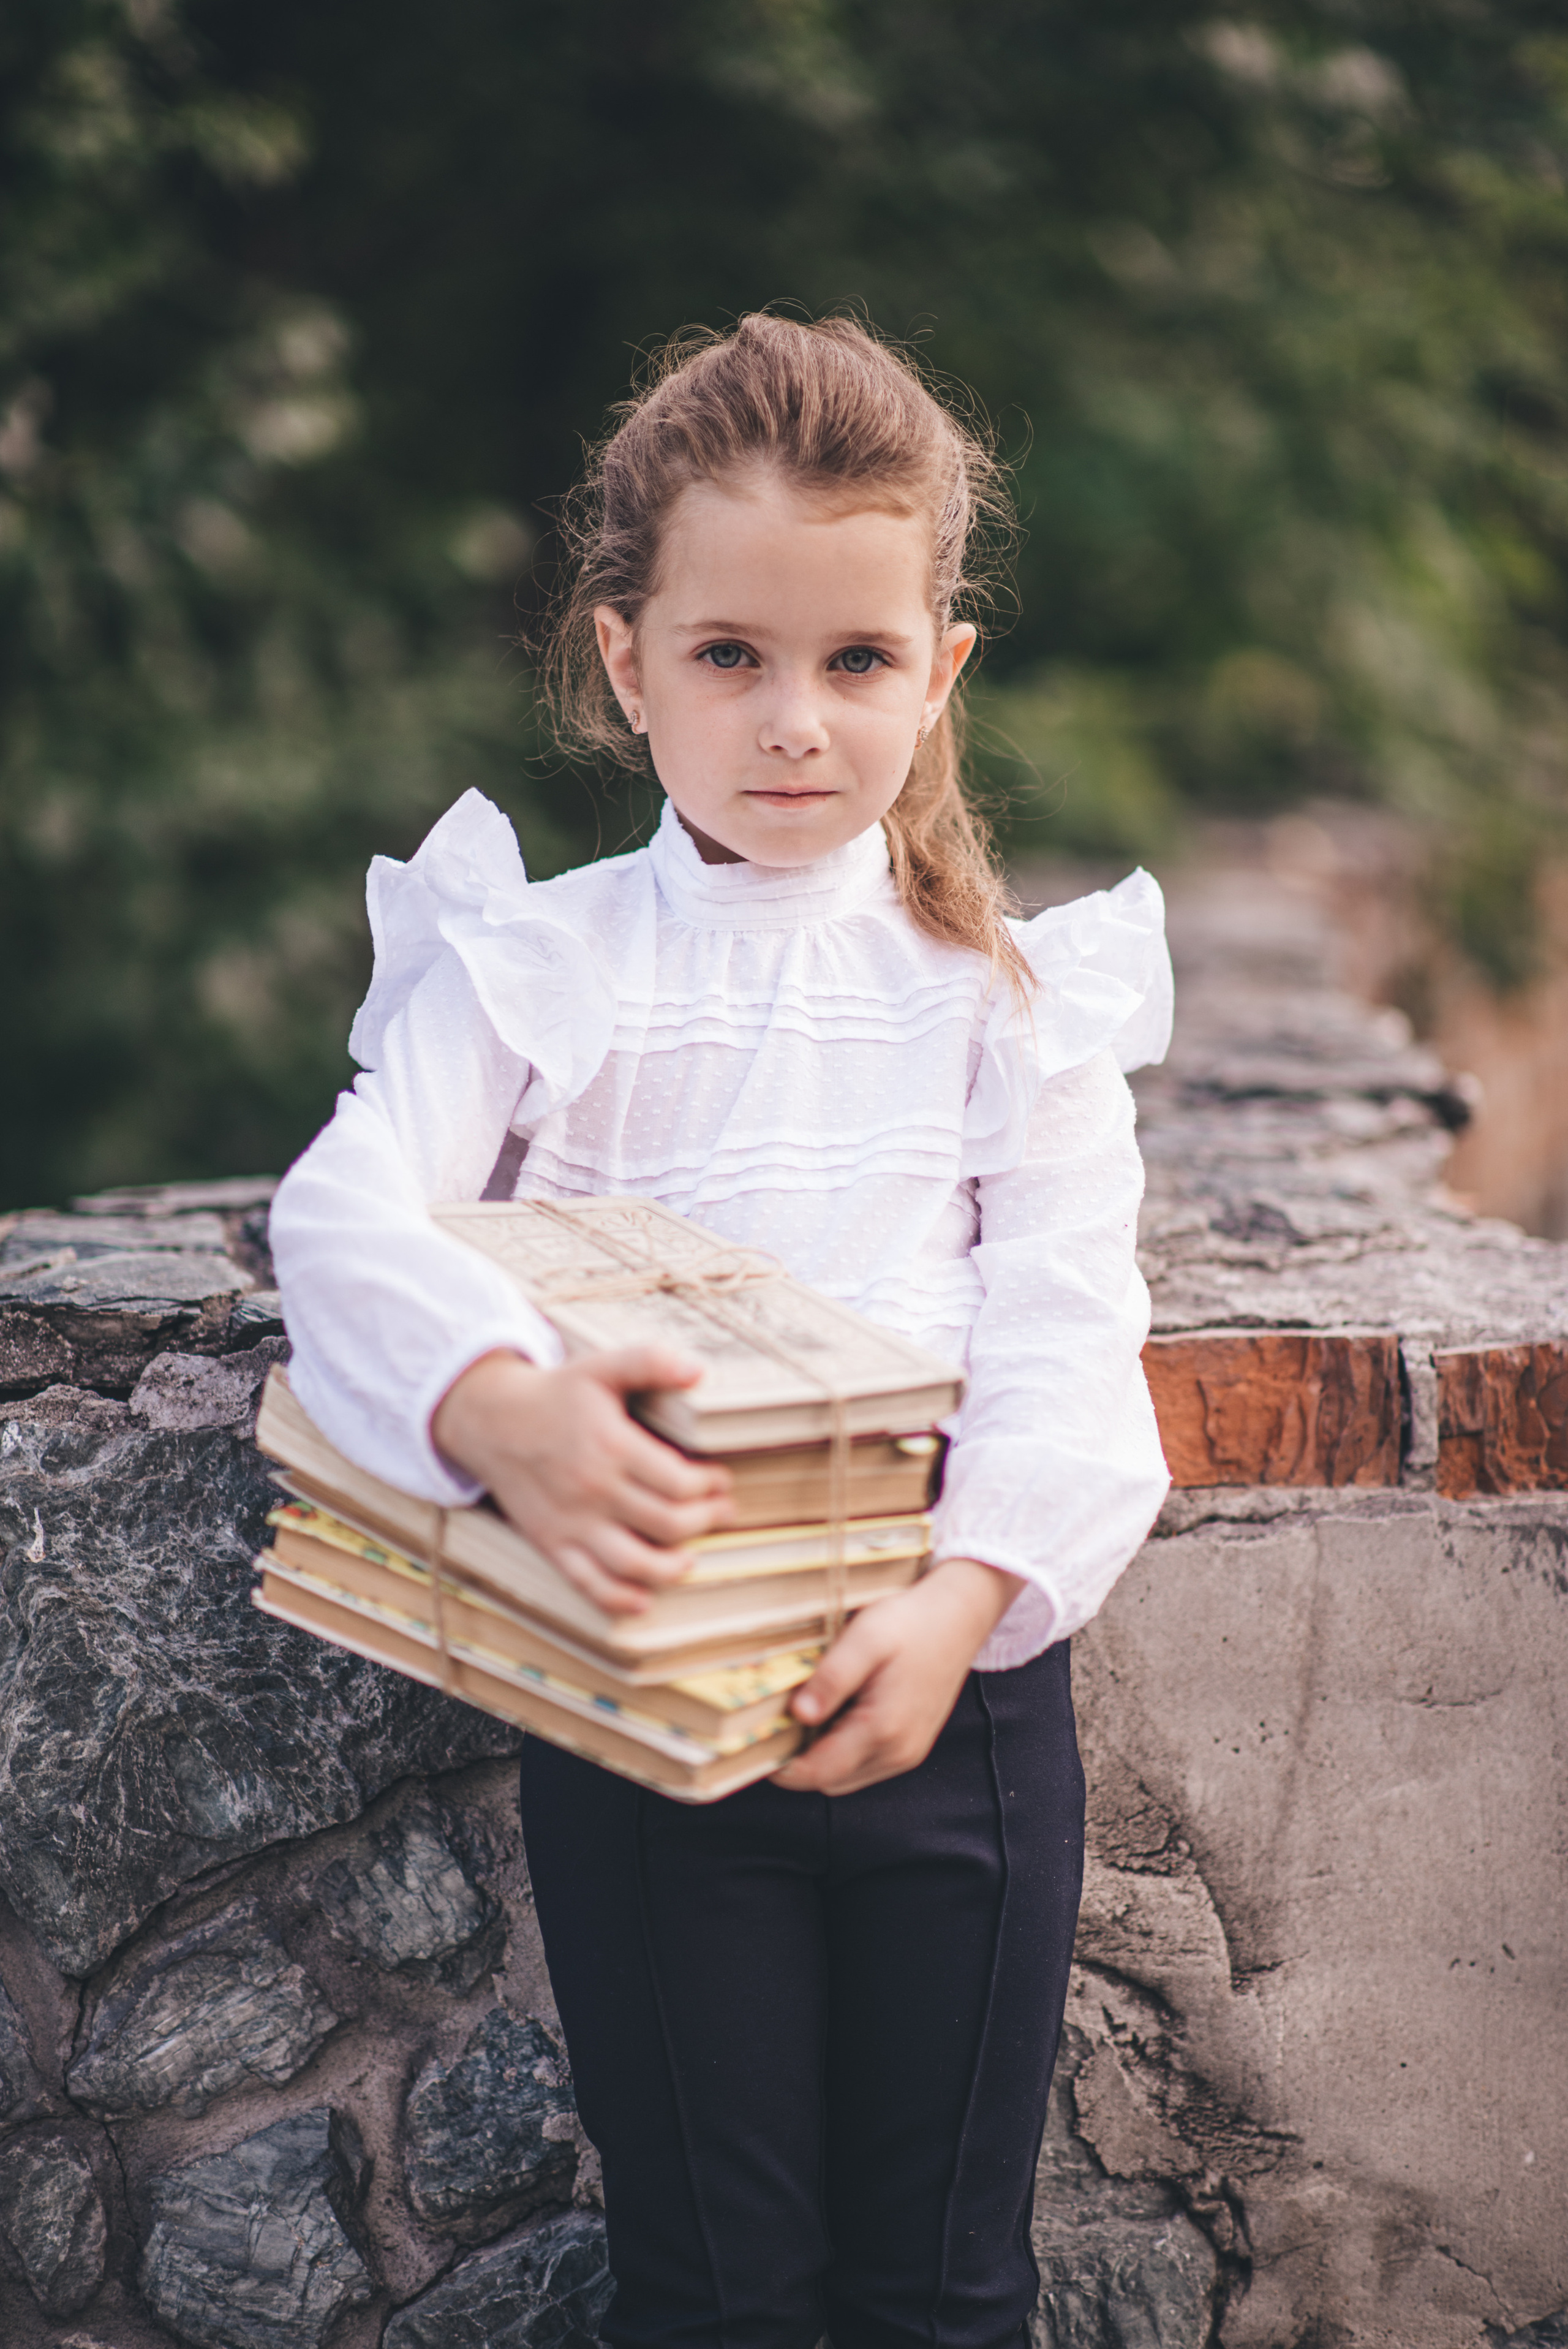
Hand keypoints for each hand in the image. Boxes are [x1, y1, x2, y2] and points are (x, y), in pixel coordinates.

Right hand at [431, 1348, 732, 1614]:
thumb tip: (696, 1369)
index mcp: (611, 1447)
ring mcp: (570, 1522)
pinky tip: (643, 1600)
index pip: (679, 1482)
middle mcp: (593, 1490)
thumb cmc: (556, 1394)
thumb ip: (648, 1361)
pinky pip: (587, 1582)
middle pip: (666, 1523)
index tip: (719, 1481)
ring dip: (672, 1568)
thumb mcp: (601, 1366)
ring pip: (633, 1563)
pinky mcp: (551, 1543)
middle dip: (704, 1521)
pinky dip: (618, 1599)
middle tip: (720, 1513)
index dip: (709, 1487)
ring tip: (692, 1558)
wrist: (491, 1421)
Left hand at [770, 1557, 1024, 1797]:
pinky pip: (867, 1763)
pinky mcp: (913, 1744)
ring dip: (822, 1756)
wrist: (960, 1614)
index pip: (818, 1773)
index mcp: (883, 1729)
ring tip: (808, 1712)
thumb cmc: (910, 1622)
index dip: (782, 1767)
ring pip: (848, 1776)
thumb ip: (832, 1680)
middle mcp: (899, 1752)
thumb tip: (799, 1716)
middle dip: (800, 1761)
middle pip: (830, 1780)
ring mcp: (909, 1752)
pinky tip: (838, 1711)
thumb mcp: (865, 1639)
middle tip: (777, 1722)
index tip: (756, 1743)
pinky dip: (844, 1749)